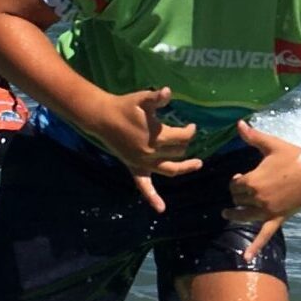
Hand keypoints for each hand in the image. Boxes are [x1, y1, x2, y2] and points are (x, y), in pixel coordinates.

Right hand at [85, 86, 200, 211]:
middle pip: (178, 152)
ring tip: (197, 164)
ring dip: (184, 168)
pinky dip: (153, 198)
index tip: (192, 126)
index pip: (182, 137)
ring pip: (170, 170)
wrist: (103, 117)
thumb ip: (157, 98)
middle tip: (187, 137)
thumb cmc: (124, 106)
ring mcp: (143, 163)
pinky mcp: (134, 167)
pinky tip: (161, 209)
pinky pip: (144, 186)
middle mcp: (152, 154)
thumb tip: (168, 91)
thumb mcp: (142, 99)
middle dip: (185, 144)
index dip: (190, 131)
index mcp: (157, 137)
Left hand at [223, 120, 300, 259]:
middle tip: (241, 189)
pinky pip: (264, 236)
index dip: (235, 181)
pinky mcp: (278, 218)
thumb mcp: (272, 144)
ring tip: (227, 214)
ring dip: (234, 215)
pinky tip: (245, 257)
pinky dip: (254, 247)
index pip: (235, 184)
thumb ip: (253, 136)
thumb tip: (239, 123)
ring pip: (244, 216)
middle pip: (239, 199)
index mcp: (253, 180)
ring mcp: (267, 210)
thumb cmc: (294, 156)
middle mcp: (258, 198)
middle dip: (238, 194)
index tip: (240, 176)